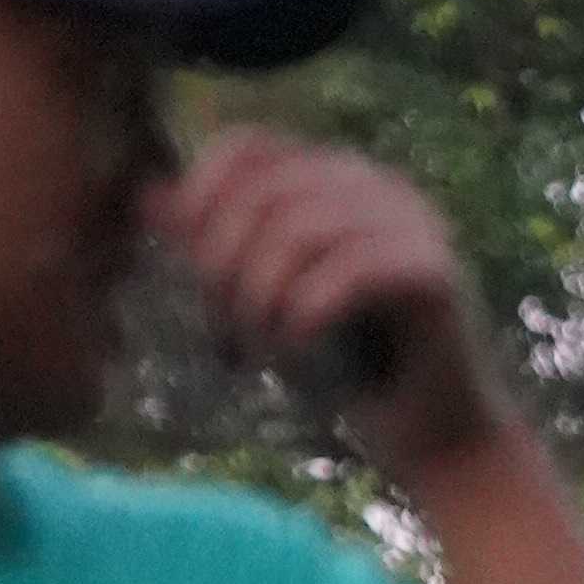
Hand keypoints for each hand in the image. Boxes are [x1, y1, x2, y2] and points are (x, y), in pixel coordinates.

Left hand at [145, 132, 513, 495]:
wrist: (434, 437)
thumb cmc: (346, 369)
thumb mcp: (263, 299)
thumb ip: (215, 245)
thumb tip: (148, 194)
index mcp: (338, 178)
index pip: (249, 146)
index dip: (200, 196)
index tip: (189, 267)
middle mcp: (380, 185)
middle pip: (266, 190)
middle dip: (224, 263)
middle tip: (224, 328)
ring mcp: (415, 222)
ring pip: (300, 229)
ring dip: (259, 297)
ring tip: (257, 348)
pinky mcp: (435, 271)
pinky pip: (347, 272)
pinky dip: (302, 315)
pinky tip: (295, 350)